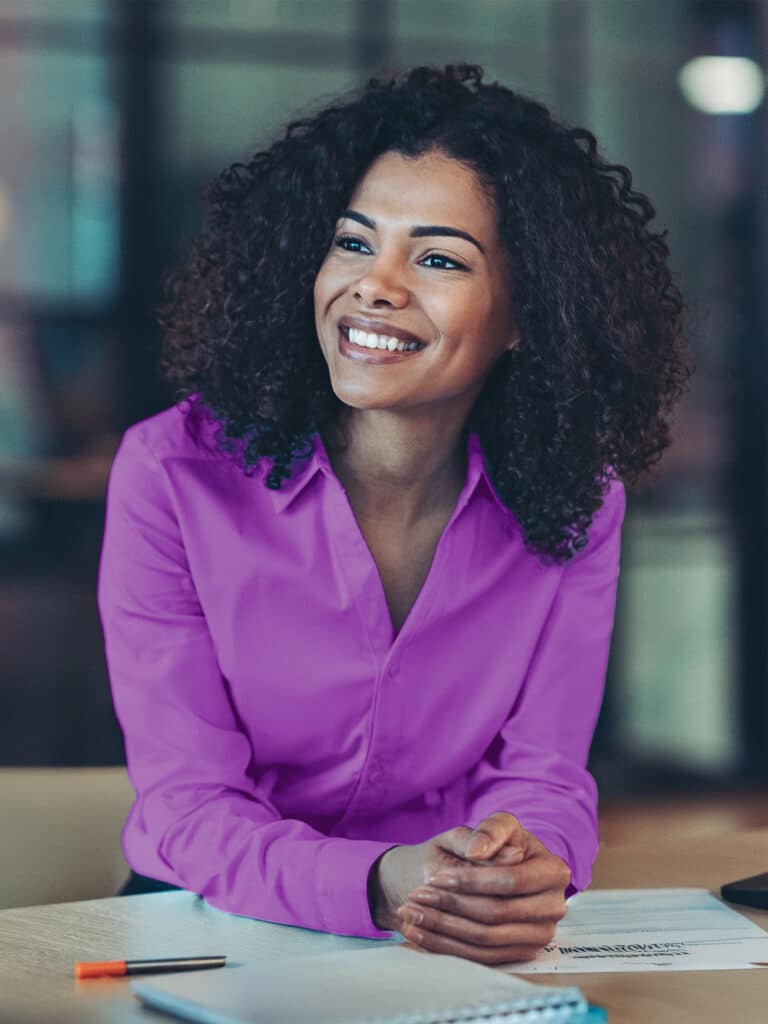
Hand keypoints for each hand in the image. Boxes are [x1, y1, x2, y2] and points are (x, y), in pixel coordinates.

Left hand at [396, 812, 570, 964]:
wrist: (479, 869)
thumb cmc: (485, 845)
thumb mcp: (488, 827)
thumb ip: (486, 833)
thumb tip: (480, 851)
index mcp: (553, 870)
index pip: (511, 881)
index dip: (471, 880)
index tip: (435, 877)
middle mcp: (553, 906)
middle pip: (497, 914)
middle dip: (451, 905)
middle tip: (416, 897)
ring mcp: (539, 934)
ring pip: (486, 940)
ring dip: (442, 929)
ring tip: (410, 914)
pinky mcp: (520, 953)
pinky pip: (480, 959)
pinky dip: (444, 947)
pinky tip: (417, 934)